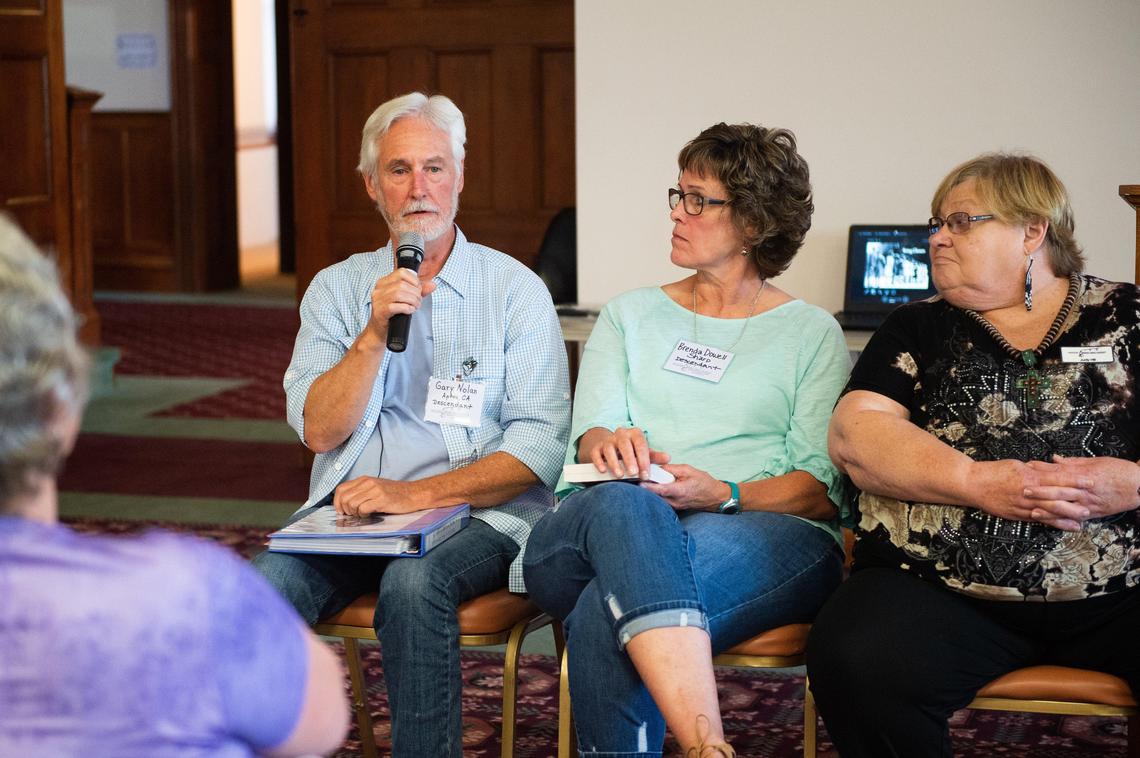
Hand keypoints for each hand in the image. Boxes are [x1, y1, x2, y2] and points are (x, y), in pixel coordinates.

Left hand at [333, 476, 426, 515]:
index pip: (341, 489)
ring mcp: (375, 490)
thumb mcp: (375, 488)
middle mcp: (368, 482)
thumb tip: (345, 504)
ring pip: (352, 504)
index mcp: (364, 479)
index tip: (341, 510)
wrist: (414, 493)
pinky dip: (363, 515)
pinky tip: (370, 514)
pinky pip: (363, 508)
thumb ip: (361, 492)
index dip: (337, 502)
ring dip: (355, 513)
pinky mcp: (382, 499)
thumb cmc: (395, 494)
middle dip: (345, 509)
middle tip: (352, 514)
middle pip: (344, 497)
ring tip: (363, 514)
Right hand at [367, 268, 437, 340]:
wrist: (379, 331)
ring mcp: (378, 300)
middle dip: (415, 293)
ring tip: (415, 306)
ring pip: (399, 293)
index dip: (414, 280)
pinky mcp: (380, 311)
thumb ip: (419, 291)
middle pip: (402, 284)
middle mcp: (379, 289)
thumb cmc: (392, 314)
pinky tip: (410, 311)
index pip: (401, 272)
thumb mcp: (405, 299)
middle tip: (418, 301)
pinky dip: (407, 308)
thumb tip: (432, 285)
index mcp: (383, 282)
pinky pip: (396, 306)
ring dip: (412, 300)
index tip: (418, 290)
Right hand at [585, 426, 669, 479]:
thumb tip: (667, 458)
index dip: (643, 460)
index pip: (641, 445)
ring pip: (609, 449)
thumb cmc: (632, 451)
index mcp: (635, 434)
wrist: (613, 447)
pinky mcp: (597, 447)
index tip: (645, 474)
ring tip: (619, 475)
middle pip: (625, 445)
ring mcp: (608, 440)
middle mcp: (621, 434)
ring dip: (614, 462)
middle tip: (633, 473)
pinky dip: (599, 461)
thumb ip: (655, 456)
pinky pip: (596, 453)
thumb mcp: (644, 452)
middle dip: (629, 460)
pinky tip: (603, 470)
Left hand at [641, 464, 728, 511]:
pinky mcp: (675, 508)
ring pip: (658, 500)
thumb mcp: (689, 470)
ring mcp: (675, 507)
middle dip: (646, 488)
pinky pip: (662, 502)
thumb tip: (658, 468)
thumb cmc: (704, 483)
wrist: (715, 497)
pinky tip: (654, 489)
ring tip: (645, 483)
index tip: (639, 482)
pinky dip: (656, 496)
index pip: (661, 490)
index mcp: (680, 491)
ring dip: (650, 492)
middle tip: (638, 479)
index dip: (649, 487)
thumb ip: (672, 469)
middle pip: (655, 496)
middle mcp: (676, 501)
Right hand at [966, 459, 1090, 531]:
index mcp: (1028, 476)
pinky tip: (1066, 526)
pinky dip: (1054, 523)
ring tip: (1083, 517)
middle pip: (1056, 496)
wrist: (972, 484)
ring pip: (1049, 510)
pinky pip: (1039, 519)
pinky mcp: (1018, 515)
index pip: (1056, 478)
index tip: (1089, 481)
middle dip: (1075, 499)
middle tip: (1092, 501)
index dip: (1074, 480)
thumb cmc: (993, 472)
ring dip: (1068, 514)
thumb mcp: (1015, 465)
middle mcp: (1027, 492)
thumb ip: (1034, 469)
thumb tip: (1051, 469)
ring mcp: (1023, 505)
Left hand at [1024, 455, 1139, 521]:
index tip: (1027, 468)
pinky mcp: (1093, 513)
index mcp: (1083, 474)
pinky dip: (1062, 521)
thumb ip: (1073, 462)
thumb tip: (1054, 459)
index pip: (1058, 471)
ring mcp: (1088, 503)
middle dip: (1039, 491)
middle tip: (1022, 490)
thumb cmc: (1119, 470)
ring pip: (1065, 507)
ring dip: (1047, 509)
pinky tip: (1051, 522)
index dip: (1041, 470)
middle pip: (1058, 490)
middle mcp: (1084, 489)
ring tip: (1031, 509)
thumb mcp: (1096, 461)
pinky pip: (1074, 518)